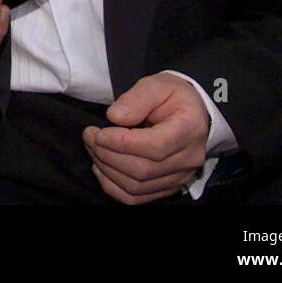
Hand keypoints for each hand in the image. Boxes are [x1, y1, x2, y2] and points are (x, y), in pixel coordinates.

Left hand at [82, 72, 210, 203]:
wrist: (192, 113)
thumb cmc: (173, 96)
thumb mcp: (157, 84)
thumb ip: (137, 98)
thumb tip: (115, 117)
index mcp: (189, 129)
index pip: (154, 146)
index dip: (121, 143)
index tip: (99, 133)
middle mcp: (188, 159)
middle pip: (142, 169)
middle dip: (107, 154)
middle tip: (89, 136)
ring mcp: (179, 177)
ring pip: (137, 186)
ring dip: (107, 169)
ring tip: (92, 147)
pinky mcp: (168, 186)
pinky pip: (138, 198)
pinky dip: (113, 186)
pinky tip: (101, 168)